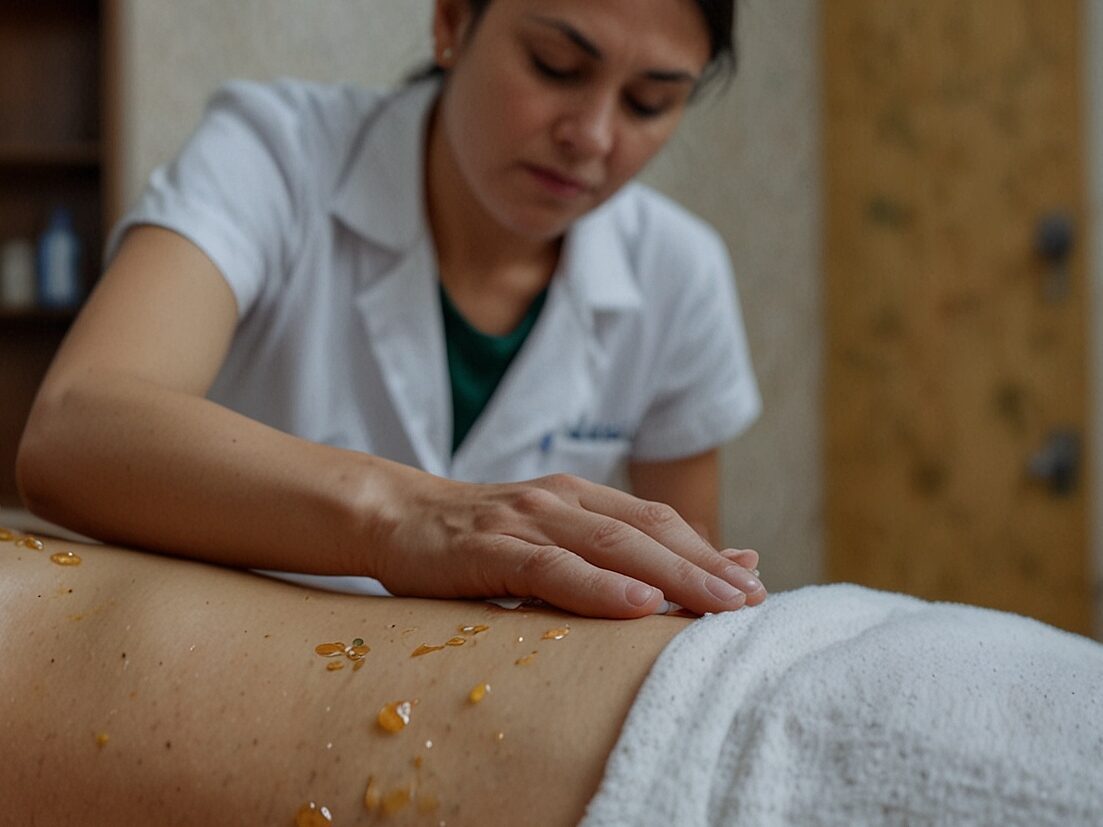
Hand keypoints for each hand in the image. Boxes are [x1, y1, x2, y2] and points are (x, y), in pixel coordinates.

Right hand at [368, 470, 765, 618]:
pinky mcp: (490, 547)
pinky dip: (598, 586)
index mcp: (579, 497)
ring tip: (719, 605)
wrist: (395, 516)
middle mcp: (561, 500)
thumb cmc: (477, 540)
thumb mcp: (548, 539)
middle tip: (753, 601)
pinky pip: (552, 568)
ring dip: (672, 577)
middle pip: (647, 532)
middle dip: (705, 567)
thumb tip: (676, 571)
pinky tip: (636, 606)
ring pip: (612, 546)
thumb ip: (605, 552)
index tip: (752, 583)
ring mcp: (526, 519)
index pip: (657, 521)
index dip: (707, 550)